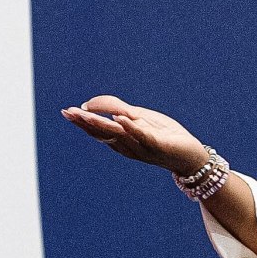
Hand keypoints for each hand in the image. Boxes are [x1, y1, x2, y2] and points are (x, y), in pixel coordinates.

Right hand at [61, 96, 208, 174]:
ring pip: (119, 135)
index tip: (66, 111)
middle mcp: (128, 146)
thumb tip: (91, 102)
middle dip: (86, 123)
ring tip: (86, 113)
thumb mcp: (139, 117)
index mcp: (122, 139)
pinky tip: (121, 119)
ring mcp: (142, 147)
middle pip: (103, 133)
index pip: (98, 130)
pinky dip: (132, 128)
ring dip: (102, 124)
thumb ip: (118, 108)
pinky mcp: (158, 146)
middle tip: (68, 113)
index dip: (82, 122)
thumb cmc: (164, 135)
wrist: (190, 155)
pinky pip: (143, 136)